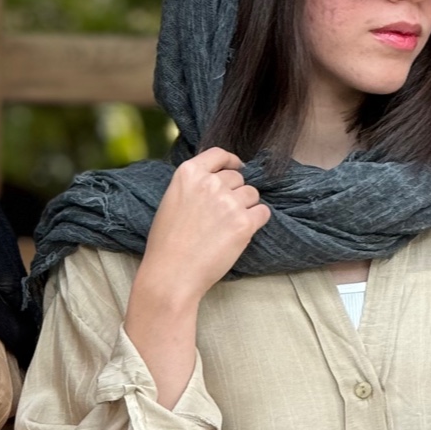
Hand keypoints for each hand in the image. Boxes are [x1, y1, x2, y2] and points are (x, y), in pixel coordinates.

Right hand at [136, 147, 270, 308]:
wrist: (171, 274)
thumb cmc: (167, 244)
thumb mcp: (172, 201)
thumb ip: (194, 186)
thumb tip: (217, 180)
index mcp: (189, 174)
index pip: (219, 155)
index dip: (231, 161)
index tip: (237, 167)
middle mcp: (210, 183)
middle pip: (238, 178)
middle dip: (235, 193)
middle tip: (223, 215)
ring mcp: (229, 202)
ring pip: (252, 195)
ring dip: (246, 208)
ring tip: (228, 227)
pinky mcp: (244, 223)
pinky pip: (263, 212)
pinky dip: (257, 221)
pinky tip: (241, 233)